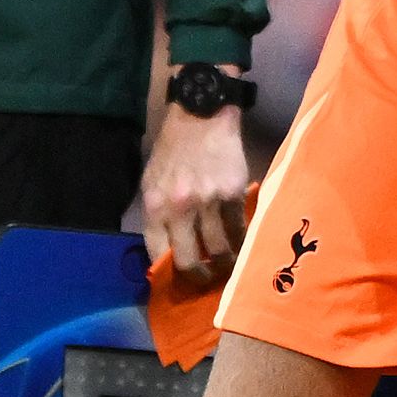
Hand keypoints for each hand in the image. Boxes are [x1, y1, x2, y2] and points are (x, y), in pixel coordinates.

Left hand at [143, 105, 253, 287]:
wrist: (200, 116)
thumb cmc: (173, 150)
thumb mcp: (152, 182)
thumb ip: (158, 214)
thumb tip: (167, 250)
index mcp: (155, 206)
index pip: (159, 254)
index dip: (170, 273)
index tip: (181, 279)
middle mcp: (179, 209)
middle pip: (190, 261)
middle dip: (200, 277)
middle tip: (208, 280)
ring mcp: (208, 202)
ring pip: (219, 249)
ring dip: (226, 264)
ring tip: (230, 266)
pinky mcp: (233, 195)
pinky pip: (239, 229)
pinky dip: (242, 241)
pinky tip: (244, 244)